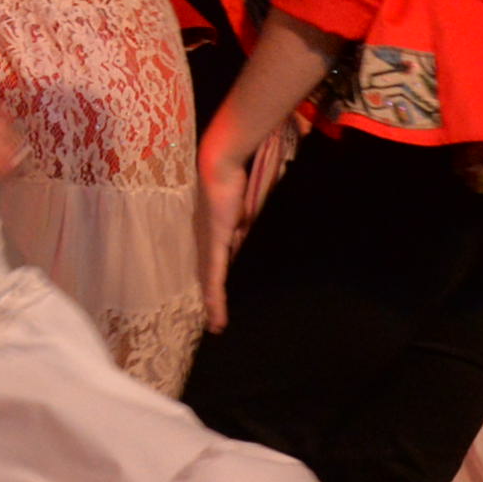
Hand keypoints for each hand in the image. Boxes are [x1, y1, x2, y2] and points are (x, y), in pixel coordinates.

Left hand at [194, 113, 291, 330]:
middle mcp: (209, 235)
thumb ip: (260, 203)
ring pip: (209, 280)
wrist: (224, 156)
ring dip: (214, 304)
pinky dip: (215, 299)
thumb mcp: (257, 192)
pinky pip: (213, 277)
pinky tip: (216, 317)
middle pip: (210, 272)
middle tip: (217, 318)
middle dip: (213, 295)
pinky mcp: (213, 244)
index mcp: (220, 223)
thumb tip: (273, 201)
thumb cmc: (242, 166)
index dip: (220, 274)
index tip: (222, 292)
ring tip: (217, 325)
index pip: (219, 255)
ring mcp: (209, 240)